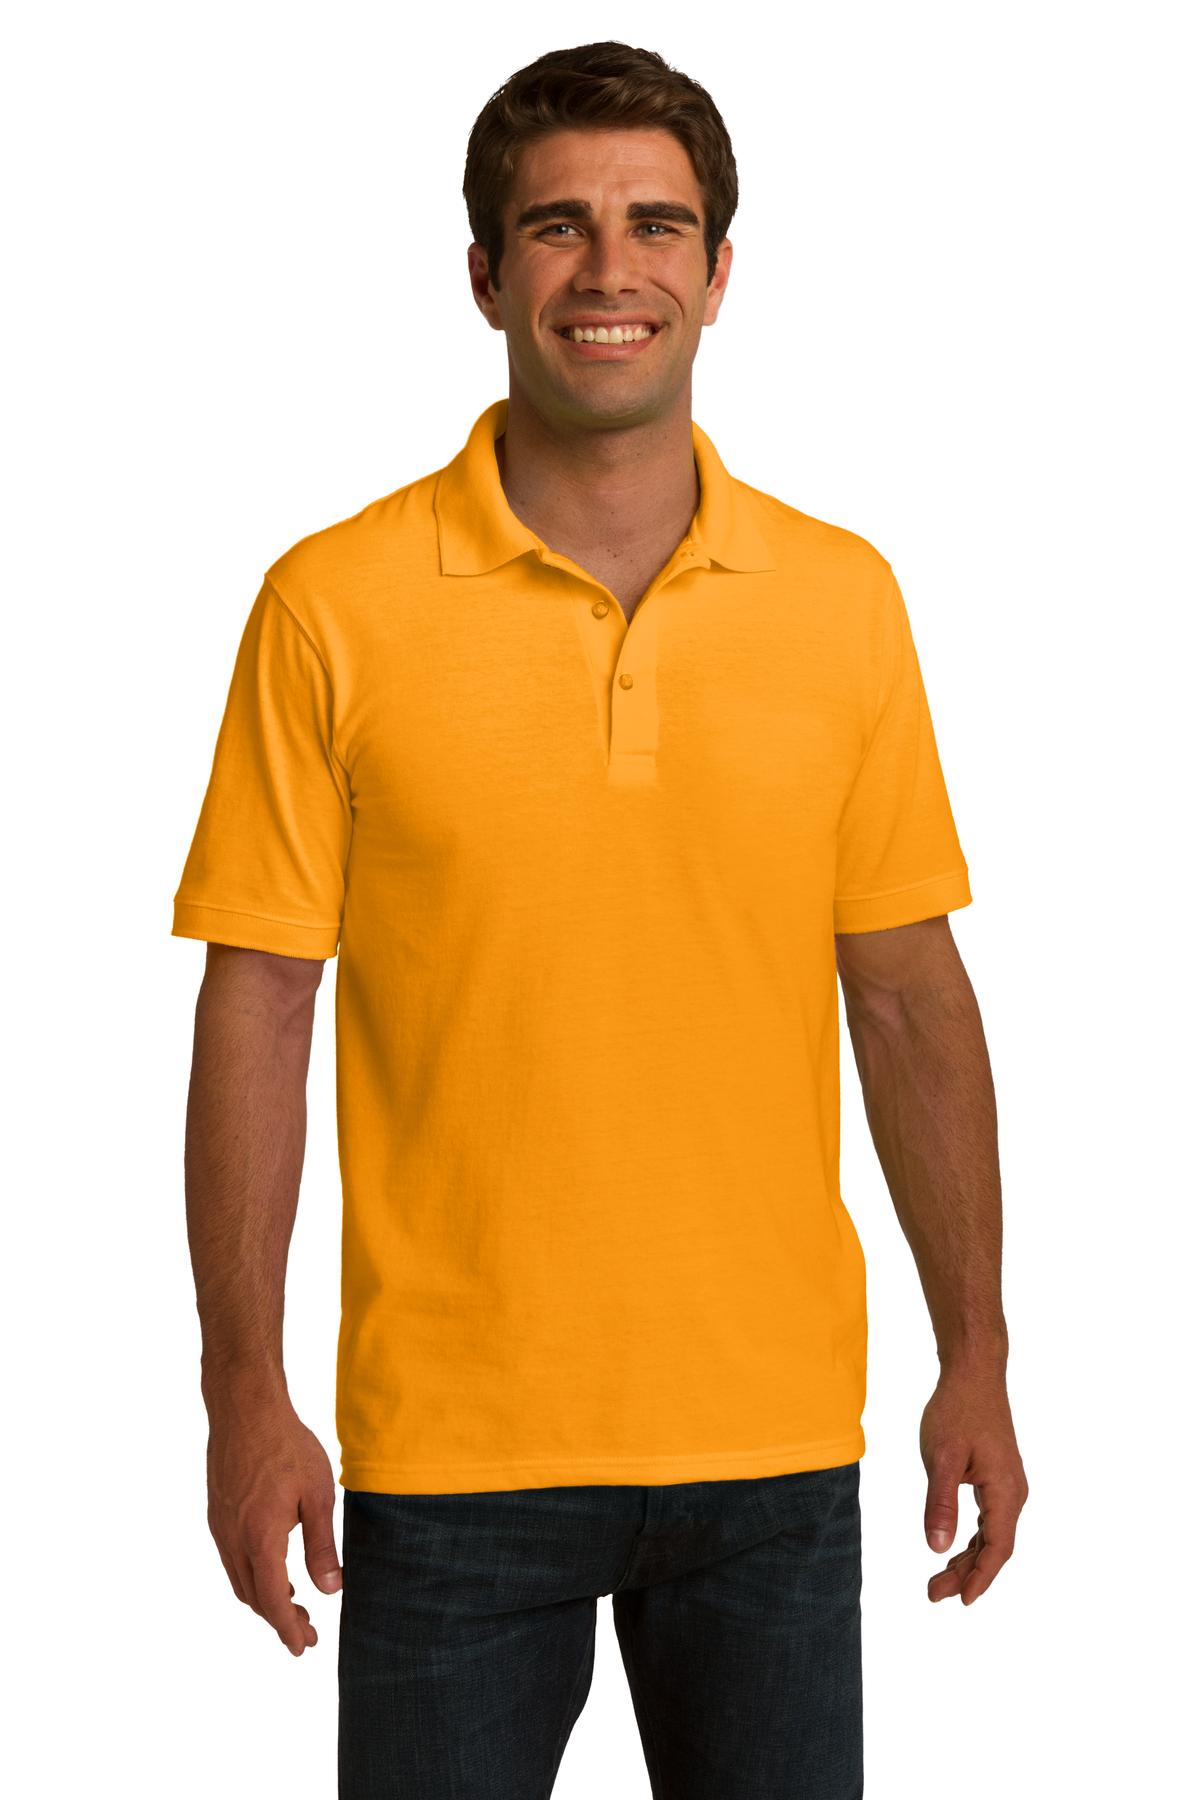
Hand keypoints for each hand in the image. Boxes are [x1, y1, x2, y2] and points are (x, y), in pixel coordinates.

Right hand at [205, 1389, 342, 1654]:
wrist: (244, 1408)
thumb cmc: (286, 1445)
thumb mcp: (317, 1494)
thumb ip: (322, 1545)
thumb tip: (331, 1589)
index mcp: (260, 1537)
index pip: (272, 1599)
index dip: (287, 1627)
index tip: (301, 1647)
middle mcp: (233, 1538)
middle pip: (253, 1597)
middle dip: (278, 1619)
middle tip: (306, 1633)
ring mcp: (221, 1526)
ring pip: (240, 1580)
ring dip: (264, 1599)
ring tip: (294, 1605)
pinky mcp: (218, 1513)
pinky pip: (233, 1559)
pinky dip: (253, 1576)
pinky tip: (274, 1569)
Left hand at [920, 1364, 1027, 1605]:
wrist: (974, 1373)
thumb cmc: (958, 1409)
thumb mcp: (942, 1457)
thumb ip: (940, 1503)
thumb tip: (936, 1548)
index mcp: (1005, 1491)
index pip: (998, 1548)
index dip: (980, 1578)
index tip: (962, 1602)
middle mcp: (1013, 1493)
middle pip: (994, 1547)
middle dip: (966, 1574)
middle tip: (933, 1593)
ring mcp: (1007, 1485)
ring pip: (991, 1535)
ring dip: (967, 1558)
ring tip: (938, 1579)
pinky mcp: (997, 1477)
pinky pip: (988, 1519)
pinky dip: (971, 1538)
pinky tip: (952, 1548)